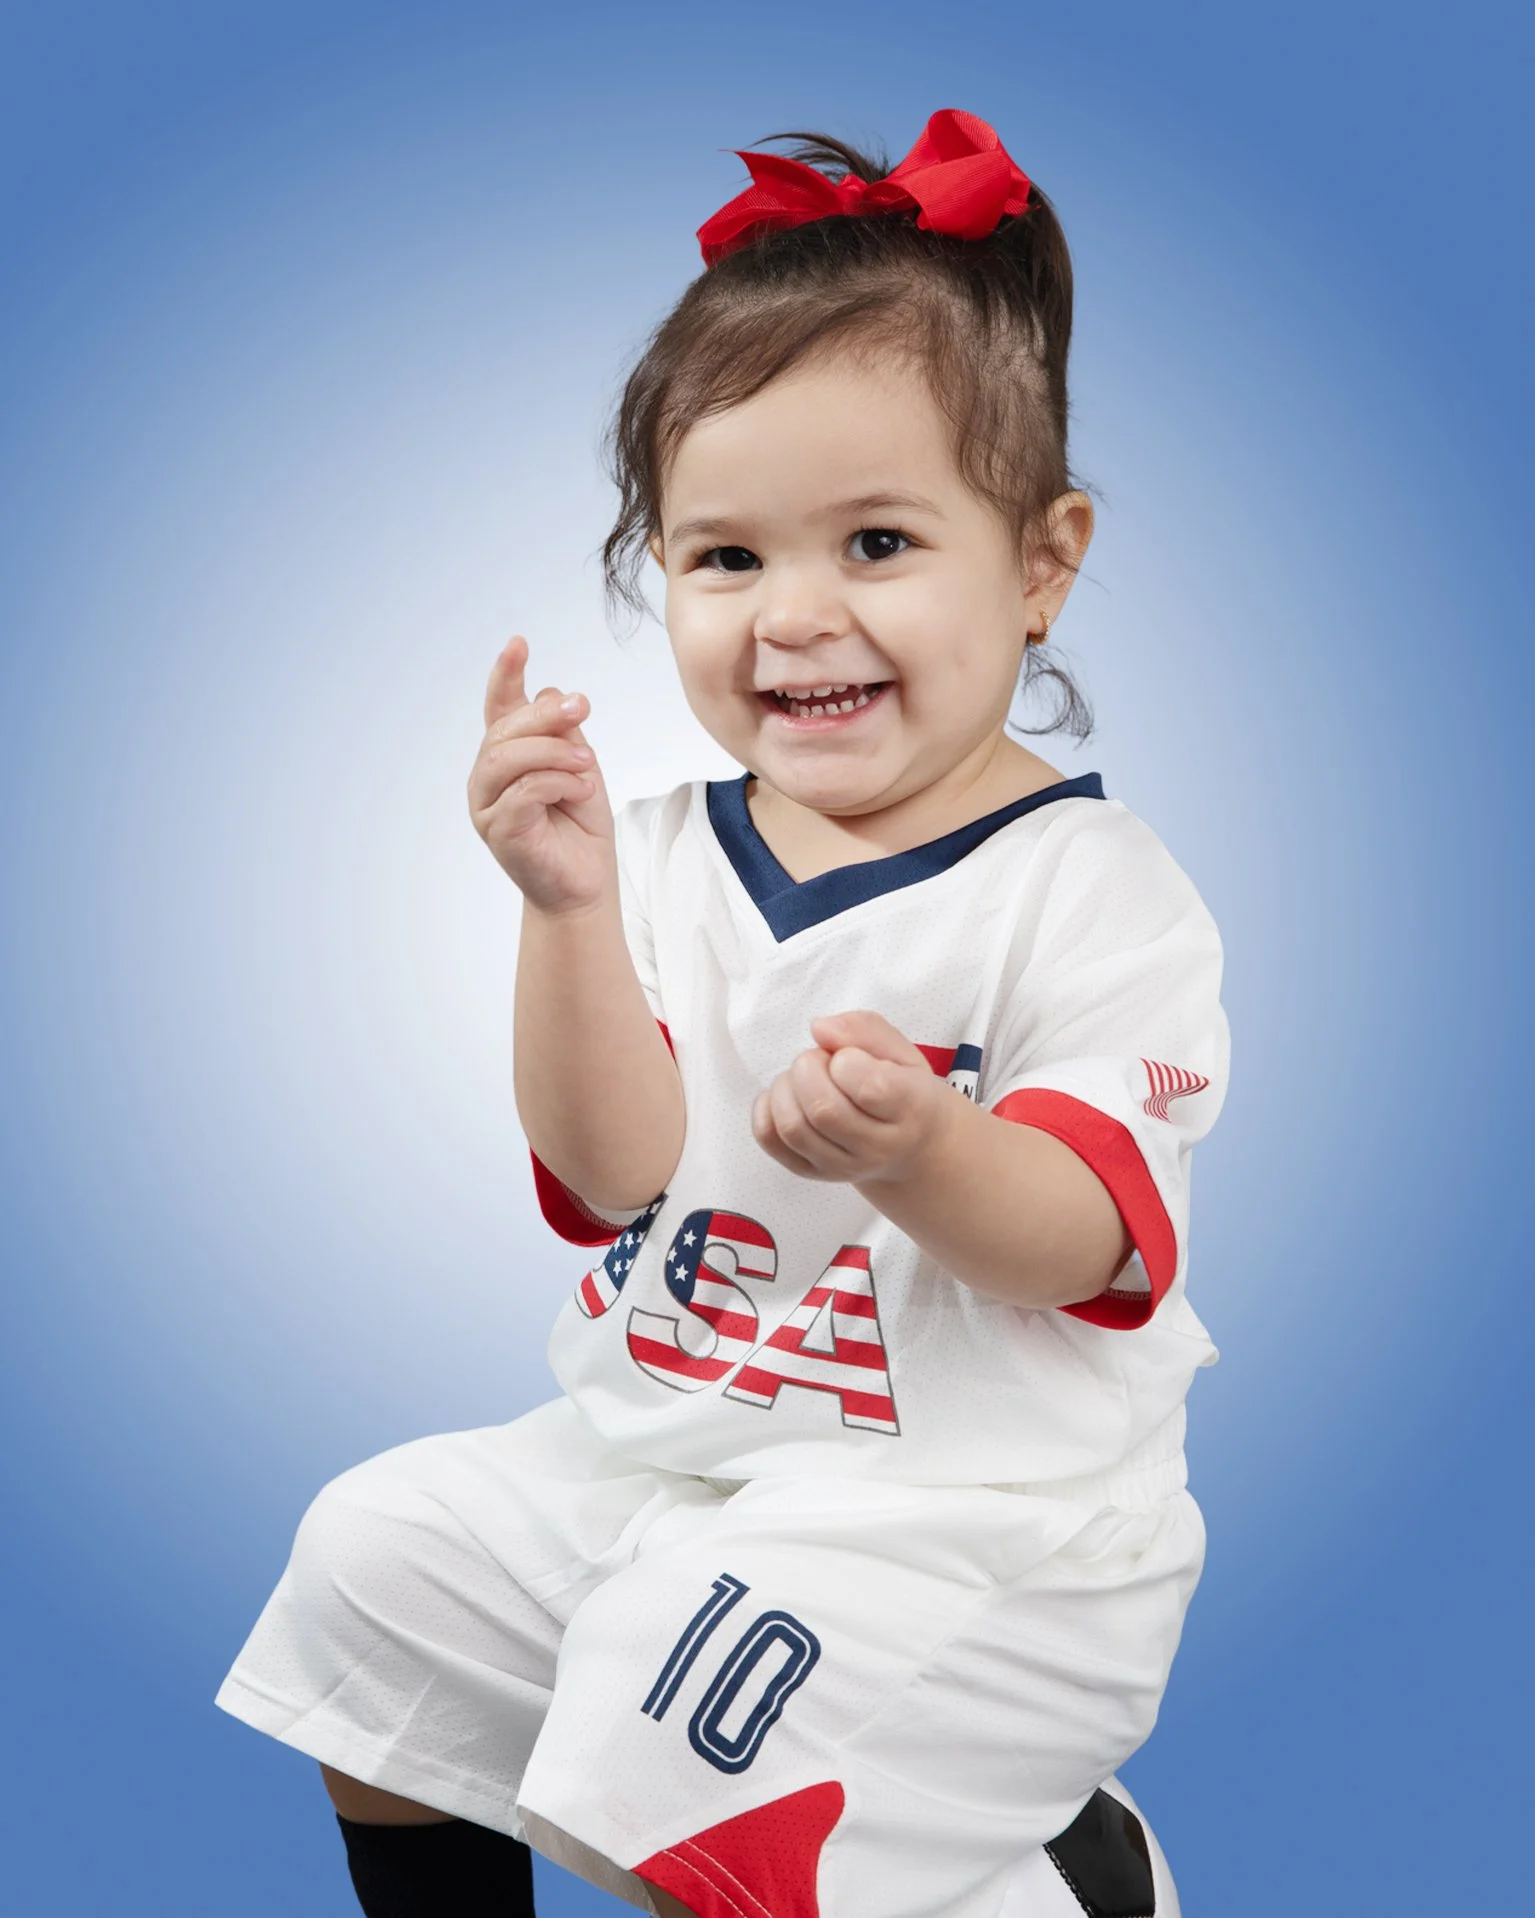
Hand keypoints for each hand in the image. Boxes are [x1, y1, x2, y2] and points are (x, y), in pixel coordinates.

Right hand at [467, 635, 615, 915]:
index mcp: (506, 758)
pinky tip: (581, 787)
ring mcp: (486, 806)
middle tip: (583, 707)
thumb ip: (565, 734)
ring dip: (552, 751)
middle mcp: (487, 779)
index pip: (499, 710)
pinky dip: (556, 782)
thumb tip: (552, 692)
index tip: (518, 644)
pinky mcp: (498, 831)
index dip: (505, 675)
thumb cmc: (579, 829)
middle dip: (544, 713)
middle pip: (504, 730)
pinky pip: (522, 791)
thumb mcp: (580, 768)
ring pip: (506, 757)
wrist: (584, 886)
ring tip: (587, 762)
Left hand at [751, 1011, 952, 1184]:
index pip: (869, 1088)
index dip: (846, 1060)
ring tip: (803, 1078)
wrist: (907, 1146)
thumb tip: (820, 1029)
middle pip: (823, 1110)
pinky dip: (766, 1110)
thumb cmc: (900, 1089)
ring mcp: (842, 1166)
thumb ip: (864, 1029)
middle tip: (819, 1059)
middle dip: (808, 1069)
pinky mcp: (812, 1172)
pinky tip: (788, 1097)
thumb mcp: (899, 1050)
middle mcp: (877, 1147)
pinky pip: (770, 1140)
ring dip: (785, 1088)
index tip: (848, 1056)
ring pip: (793, 1128)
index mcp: (909, 1109)